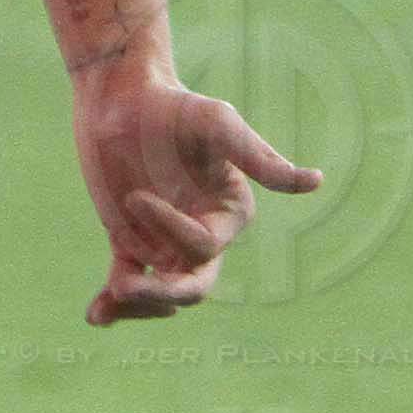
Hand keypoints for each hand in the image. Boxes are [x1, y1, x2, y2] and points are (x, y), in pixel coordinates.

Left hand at [71, 69, 323, 326]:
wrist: (122, 95)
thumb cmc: (175, 105)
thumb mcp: (218, 124)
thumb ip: (260, 158)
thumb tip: (316, 181)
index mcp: (230, 211)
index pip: (207, 245)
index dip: (174, 230)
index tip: (137, 195)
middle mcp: (202, 232)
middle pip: (193, 286)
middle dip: (163, 294)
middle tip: (127, 286)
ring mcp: (164, 241)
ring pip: (160, 294)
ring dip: (138, 304)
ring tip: (112, 292)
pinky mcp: (130, 242)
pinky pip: (127, 281)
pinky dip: (113, 304)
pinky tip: (95, 317)